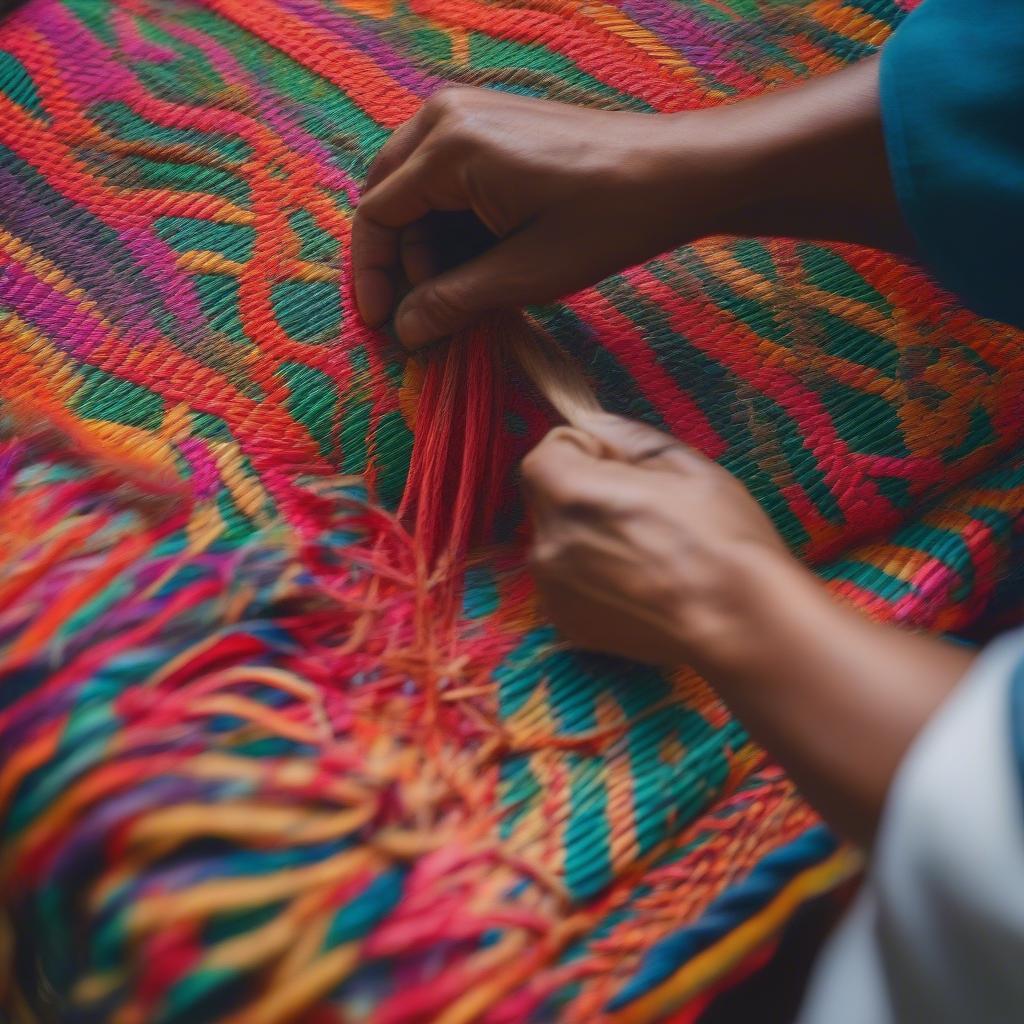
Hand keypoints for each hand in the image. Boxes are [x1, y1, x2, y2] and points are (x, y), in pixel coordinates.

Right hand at [353, 89, 736, 348]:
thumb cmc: (607, 220)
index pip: (376, 215)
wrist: (677, 173)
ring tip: (459, 296)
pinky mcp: (495, 125)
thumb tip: (404, 330)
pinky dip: (452, 224)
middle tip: (422, 315)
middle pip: (388, 198)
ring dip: (427, 247)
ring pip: (415, 190)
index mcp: (447, 147)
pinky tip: (478, 263)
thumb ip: (452, 301)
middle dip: (399, 262)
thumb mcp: (523, 274)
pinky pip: (447, 177)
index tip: (384, 326)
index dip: (374, 277)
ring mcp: (472, 113)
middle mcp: (447, 116)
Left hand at [521, 413, 787, 667]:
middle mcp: (549, 543)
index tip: (623, 469)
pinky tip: (639, 585)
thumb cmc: (722, 540)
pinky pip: (568, 583)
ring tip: (646, 553)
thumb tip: (594, 424)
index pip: (546, 453)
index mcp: (572, 494)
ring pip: (558, 542)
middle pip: (549, 499)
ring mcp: (555, 589)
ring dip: (587, 537)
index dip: (585, 452)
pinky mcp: (568, 623)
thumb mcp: (685, 466)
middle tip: (642, 512)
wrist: (741, 622)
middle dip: (583, 494)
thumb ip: (627, 439)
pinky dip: (592, 578)